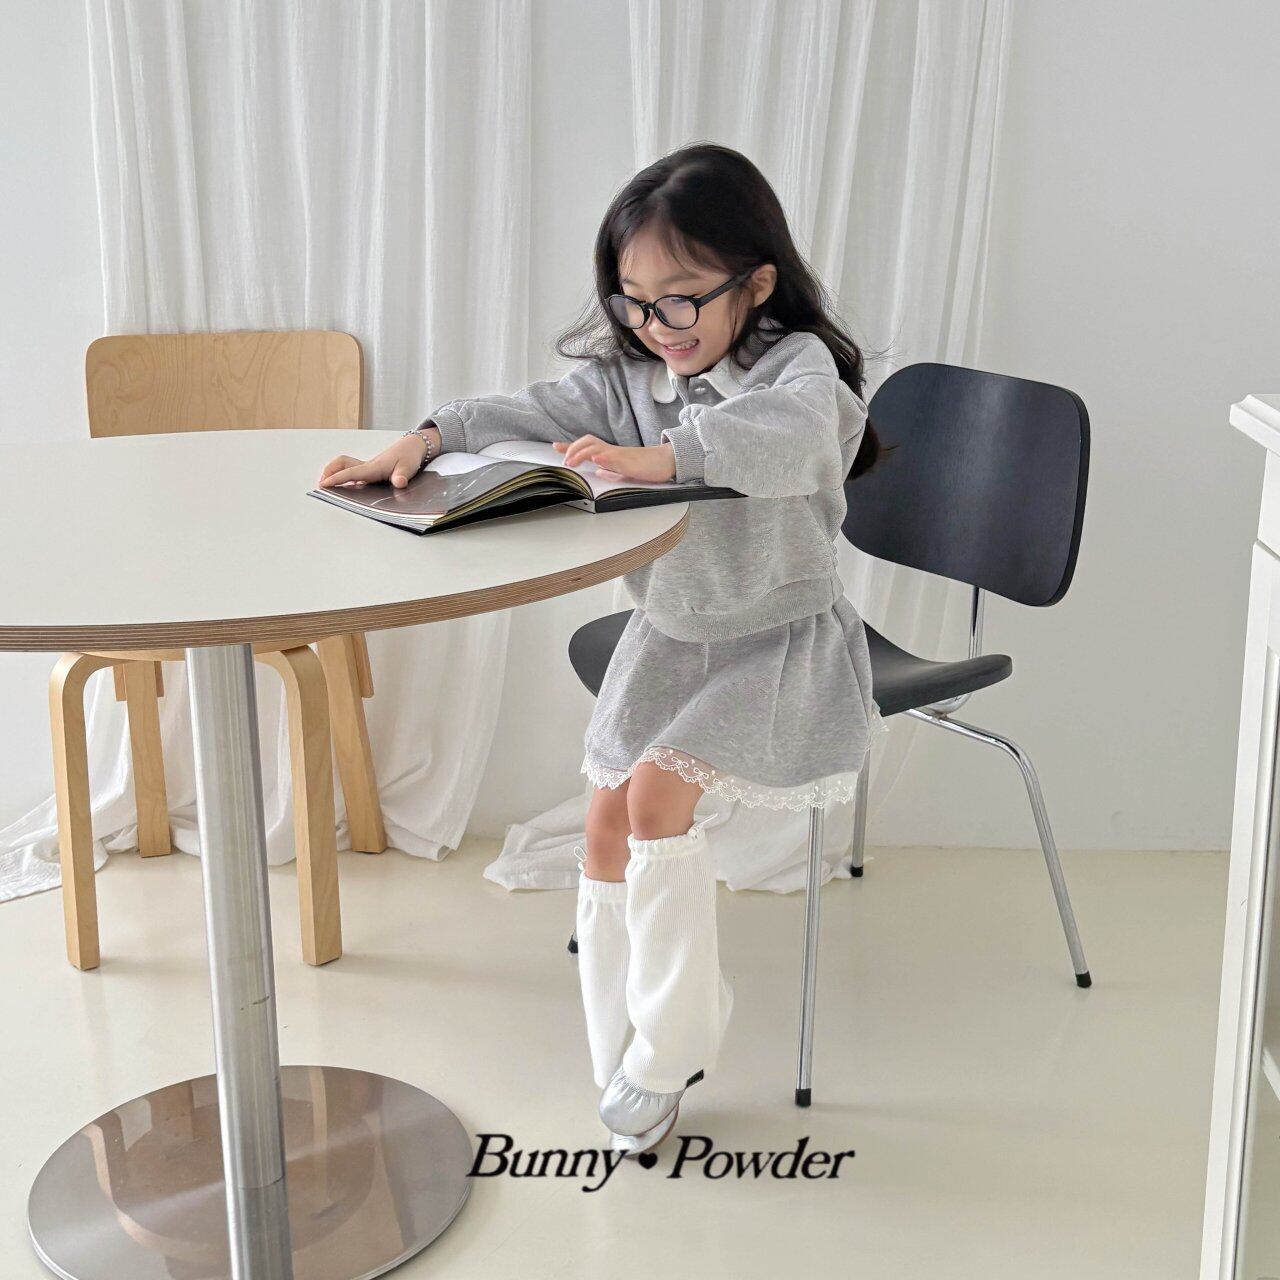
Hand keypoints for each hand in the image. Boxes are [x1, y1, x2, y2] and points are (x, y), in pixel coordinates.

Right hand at [317, 430, 434, 489]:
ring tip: (326, 483)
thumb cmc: (409, 456)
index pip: (351, 473)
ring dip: (333, 472)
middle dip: (329, 472)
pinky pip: (351, 470)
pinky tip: (342, 484)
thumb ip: (403, 476)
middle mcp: (367, 466)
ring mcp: (367, 467)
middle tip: (321, 485)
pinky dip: (342, 474)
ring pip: (344, 465)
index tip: (324, 484)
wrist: (413, 446)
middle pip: (342, 464)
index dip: (337, 478)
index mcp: (374, 467)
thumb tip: (399, 482)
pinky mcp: (370, 469)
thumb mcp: (409, 467)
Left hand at [552, 435, 675, 482]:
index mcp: (609, 454)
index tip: (555, 446)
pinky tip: (595, 459)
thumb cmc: (646, 467)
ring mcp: (619, 454)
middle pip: (587, 441)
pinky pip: (613, 457)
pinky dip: (602, 457)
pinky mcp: (628, 460)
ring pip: (596, 447)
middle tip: (563, 460)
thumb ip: (610, 471)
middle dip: (572, 448)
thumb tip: (597, 471)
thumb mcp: (623, 471)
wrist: (664, 462)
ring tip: (570, 461)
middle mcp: (611, 451)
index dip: (569, 447)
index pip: (586, 447)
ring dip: (580, 453)